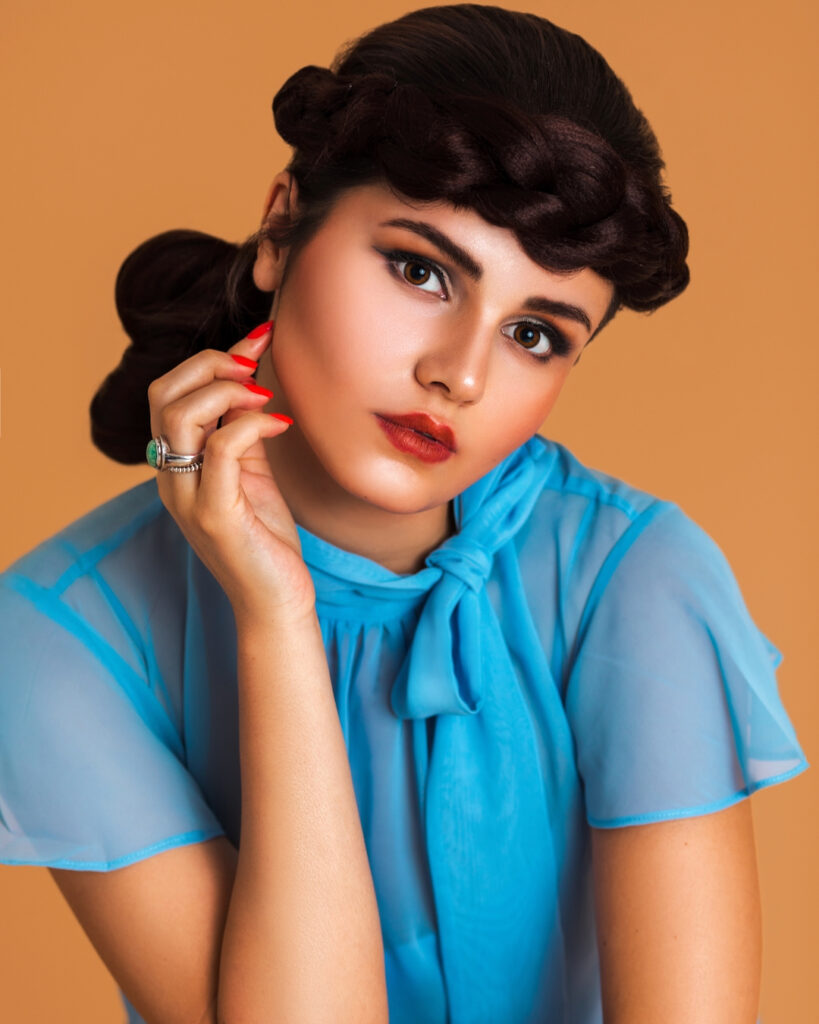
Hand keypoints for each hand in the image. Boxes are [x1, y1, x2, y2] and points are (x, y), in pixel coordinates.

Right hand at [147, 322, 315, 623]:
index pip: (169, 392)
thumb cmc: (266, 538)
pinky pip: (222, 450)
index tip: (259, 340)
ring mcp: (187, 497)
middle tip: (255, 365)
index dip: (210, 357)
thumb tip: (250, 378)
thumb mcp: (252, 472)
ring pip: (180, 416)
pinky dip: (252, 425)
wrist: (276, 600)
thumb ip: (242, 429)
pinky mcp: (215, 515)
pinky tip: (281, 425)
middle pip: (163, 394)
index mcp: (175, 464)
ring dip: (227, 390)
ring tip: (265, 395)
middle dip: (210, 363)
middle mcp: (171, 478)